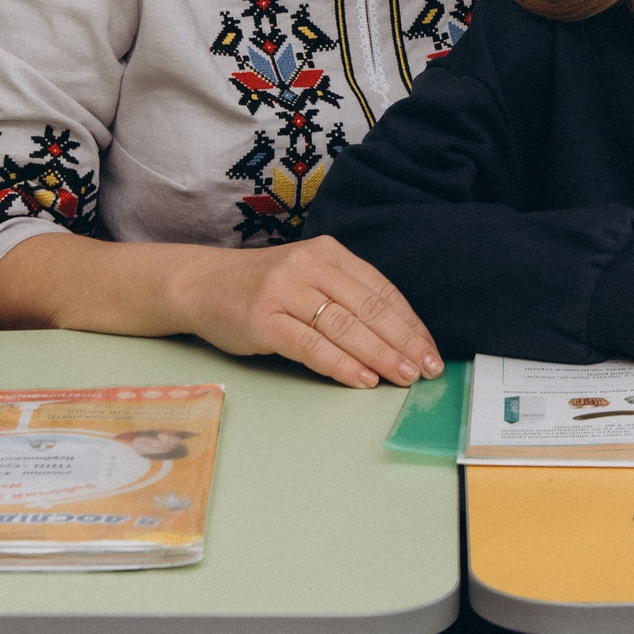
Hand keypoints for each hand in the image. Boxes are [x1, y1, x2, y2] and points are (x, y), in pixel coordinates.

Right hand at [173, 235, 442, 391]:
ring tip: (404, 376)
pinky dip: (341, 364)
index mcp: (328, 253)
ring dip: (380, 355)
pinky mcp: (263, 319)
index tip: (430, 349)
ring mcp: (285, 291)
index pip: (381, 290)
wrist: (203, 284)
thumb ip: (346, 296)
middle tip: (428, 369)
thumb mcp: (309, 277)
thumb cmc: (264, 287)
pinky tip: (363, 380)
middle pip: (369, 308)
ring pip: (345, 327)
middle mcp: (309, 266)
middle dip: (404, 342)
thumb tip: (398, 335)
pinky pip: (311, 345)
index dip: (410, 323)